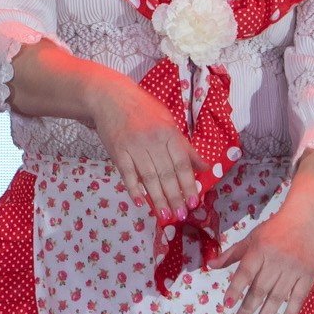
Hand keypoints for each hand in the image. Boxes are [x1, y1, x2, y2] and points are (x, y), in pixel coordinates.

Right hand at [90, 72, 202, 221]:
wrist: (109, 97)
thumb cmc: (143, 109)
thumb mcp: (168, 122)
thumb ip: (185, 147)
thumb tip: (204, 167)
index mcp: (168, 133)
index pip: (182, 164)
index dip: (188, 184)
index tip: (194, 202)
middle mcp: (152, 141)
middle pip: (166, 174)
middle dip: (175, 197)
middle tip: (181, 215)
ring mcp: (133, 147)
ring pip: (149, 177)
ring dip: (158, 199)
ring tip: (165, 215)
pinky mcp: (117, 151)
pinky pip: (127, 174)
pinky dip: (133, 188)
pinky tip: (140, 201)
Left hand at [210, 193, 313, 313]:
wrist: (307, 220)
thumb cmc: (274, 230)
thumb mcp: (251, 238)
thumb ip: (232, 254)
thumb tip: (210, 266)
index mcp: (259, 250)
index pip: (245, 273)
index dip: (235, 290)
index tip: (226, 306)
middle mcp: (276, 261)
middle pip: (259, 290)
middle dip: (246, 311)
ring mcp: (294, 270)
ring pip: (277, 298)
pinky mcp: (308, 277)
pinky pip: (297, 300)